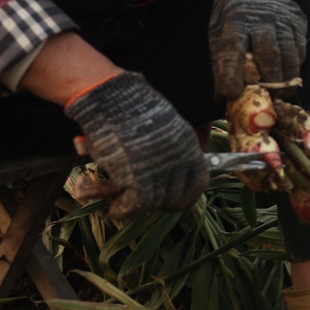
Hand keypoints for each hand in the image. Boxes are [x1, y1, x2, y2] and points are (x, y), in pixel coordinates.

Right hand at [63, 71, 208, 218]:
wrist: (110, 99)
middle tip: (140, 199)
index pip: (200, 182)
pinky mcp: (138, 180)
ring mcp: (160, 170)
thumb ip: (171, 148)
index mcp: (188, 144)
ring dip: (136, 205)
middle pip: (175, 197)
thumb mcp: (163, 124)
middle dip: (157, 202)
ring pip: (153, 203)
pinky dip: (122, 210)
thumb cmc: (130, 107)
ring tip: (121, 199)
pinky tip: (114, 208)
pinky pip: (134, 207)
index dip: (186, 195)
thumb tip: (168, 173)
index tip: (171, 199)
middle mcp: (179, 159)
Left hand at [209, 0, 308, 99]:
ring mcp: (282, 18)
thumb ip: (220, 64)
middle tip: (268, 98)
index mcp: (234, 20)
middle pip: (268, 52)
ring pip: (289, 53)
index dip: (231, 74)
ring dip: (286, 77)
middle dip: (269, 79)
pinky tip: (289, 74)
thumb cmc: (233, 16)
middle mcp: (260, 18)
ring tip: (282, 93)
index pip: (232, 49)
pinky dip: (295, 64)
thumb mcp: (218, 33)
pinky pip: (300, 48)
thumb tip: (223, 99)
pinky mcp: (298, 20)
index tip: (232, 94)